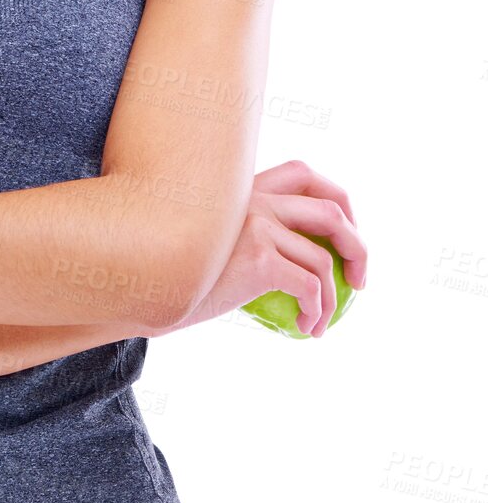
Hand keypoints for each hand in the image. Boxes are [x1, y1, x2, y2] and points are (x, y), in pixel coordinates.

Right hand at [172, 159, 367, 338]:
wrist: (143, 291)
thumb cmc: (171, 278)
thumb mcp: (208, 248)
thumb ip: (242, 238)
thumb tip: (289, 265)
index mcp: (242, 190)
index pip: (303, 173)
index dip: (337, 198)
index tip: (346, 230)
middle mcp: (253, 199)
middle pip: (331, 210)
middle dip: (357, 245)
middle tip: (358, 279)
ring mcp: (258, 226)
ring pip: (322, 260)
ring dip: (334, 298)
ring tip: (319, 323)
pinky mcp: (260, 258)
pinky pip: (310, 287)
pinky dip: (318, 311)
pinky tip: (307, 328)